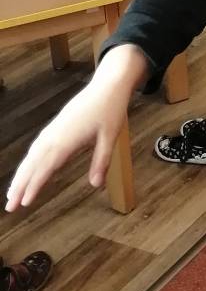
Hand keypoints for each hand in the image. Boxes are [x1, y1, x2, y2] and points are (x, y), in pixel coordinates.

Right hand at [5, 45, 145, 211]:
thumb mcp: (110, 136)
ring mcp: (54, 128)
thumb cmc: (111, 109)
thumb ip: (101, 161)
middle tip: (9, 206)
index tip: (23, 203)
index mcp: (68, 138)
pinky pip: (38, 144)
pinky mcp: (57, 124)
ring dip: (21, 173)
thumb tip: (95, 185)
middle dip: (20, 184)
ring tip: (12, 191)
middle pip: (33, 163)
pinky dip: (29, 158)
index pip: (46, 167)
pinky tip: (27, 166)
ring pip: (32, 154)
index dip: (33, 185)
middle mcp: (56, 134)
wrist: (109, 84)